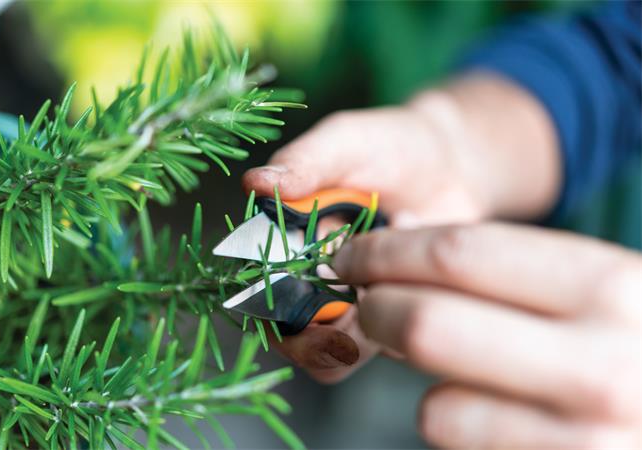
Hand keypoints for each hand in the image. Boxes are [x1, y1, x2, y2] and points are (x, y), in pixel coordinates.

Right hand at [244, 75, 560, 381]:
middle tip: (353, 279)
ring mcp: (352, 303)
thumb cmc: (388, 145)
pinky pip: (381, 344)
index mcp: (282, 242)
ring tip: (389, 253)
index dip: (264, 300)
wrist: (451, 161)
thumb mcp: (343, 142)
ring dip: (361, 319)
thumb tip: (254, 184)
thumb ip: (303, 163)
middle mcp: (310, 281)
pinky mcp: (392, 315)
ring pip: (332, 351)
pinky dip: (398, 314)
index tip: (296, 282)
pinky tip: (414, 266)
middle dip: (317, 323)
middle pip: (289, 335)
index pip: (252, 288)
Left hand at [332, 223, 640, 448]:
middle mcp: (601, 368)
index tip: (352, 256)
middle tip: (365, 305)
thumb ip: (517, 269)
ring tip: (453, 370)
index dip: (386, 252)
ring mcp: (584, 444)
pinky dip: (456, 427)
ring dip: (423, 385)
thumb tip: (403, 243)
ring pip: (436, 408)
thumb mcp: (605, 292)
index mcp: (610, 288)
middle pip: (426, 325)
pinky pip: (463, 448)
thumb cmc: (635, 347)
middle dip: (374, 311)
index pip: (459, 255)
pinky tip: (487, 413)